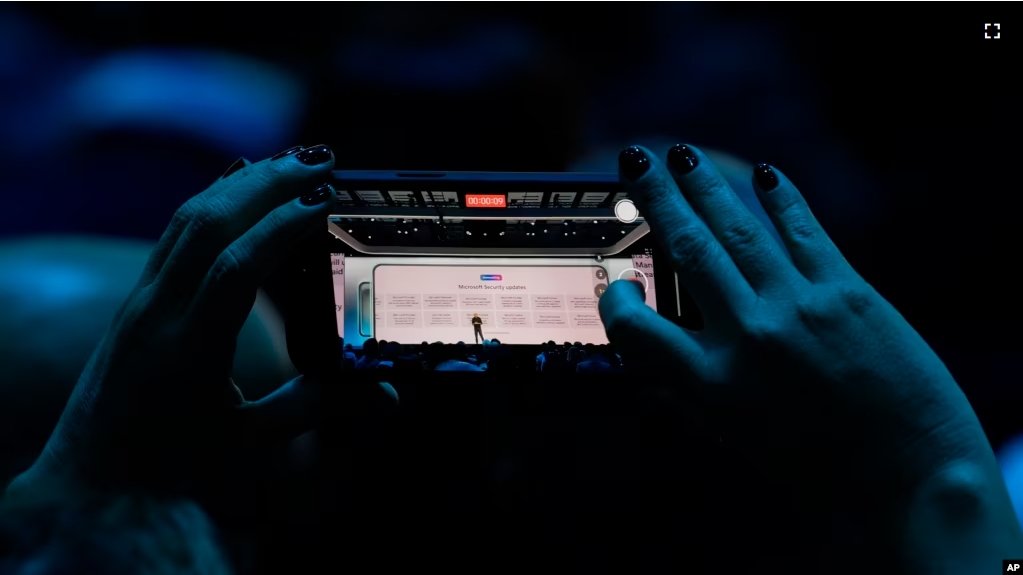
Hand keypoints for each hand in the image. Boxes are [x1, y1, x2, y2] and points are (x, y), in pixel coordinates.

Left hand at [10, 145, 376, 493]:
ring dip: (239, 182)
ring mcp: (140, 301)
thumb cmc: (170, 467)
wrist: (92, 482)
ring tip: (289, 160)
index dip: (282, 226)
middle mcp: (156, 314)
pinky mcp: (136, 299)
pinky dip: (211, 200)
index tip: (325, 200)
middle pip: (207, 224)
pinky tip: (238, 184)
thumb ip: (318, 407)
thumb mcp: (250, 440)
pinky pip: (173, 233)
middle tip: (320, 159)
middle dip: (266, 182)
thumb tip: (388, 396)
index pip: (235, 268)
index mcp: (188, 350)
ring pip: (186, 219)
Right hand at [599, 145, 994, 489]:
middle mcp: (748, 338)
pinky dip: (782, 201)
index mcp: (712, 385)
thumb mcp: (737, 440)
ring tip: (683, 156)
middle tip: (637, 161)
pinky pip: (805, 233)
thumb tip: (657, 363)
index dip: (618, 301)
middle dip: (657, 199)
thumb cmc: (820, 466)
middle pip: (688, 250)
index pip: (636, 328)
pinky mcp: (847, 292)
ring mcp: (799, 308)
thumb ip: (692, 395)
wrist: (909, 472)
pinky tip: (765, 175)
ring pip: (739, 231)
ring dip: (706, 187)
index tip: (622, 284)